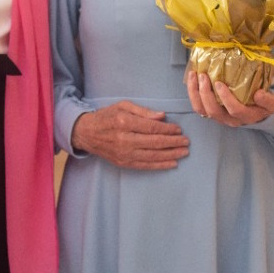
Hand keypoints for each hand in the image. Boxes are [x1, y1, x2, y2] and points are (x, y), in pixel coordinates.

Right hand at [71, 100, 189, 169]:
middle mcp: (125, 139)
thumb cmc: (106, 116)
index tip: (178, 129)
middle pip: (155, 143)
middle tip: (186, 141)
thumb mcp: (122, 106)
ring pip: (153, 156)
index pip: (152, 128)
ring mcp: (124, 153)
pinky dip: (160, 165)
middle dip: (173, 142)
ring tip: (183, 152)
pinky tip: (172, 163)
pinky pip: (145, 165)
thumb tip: (162, 116)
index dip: (168, 129)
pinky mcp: (123, 163)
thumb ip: (143, 111)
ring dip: (171, 155)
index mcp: (124, 122)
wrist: (87, 133)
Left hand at [187, 71, 273, 125]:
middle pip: (213, 111)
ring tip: (194, 75)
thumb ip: (268, 100)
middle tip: (203, 75)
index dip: (226, 98)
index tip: (219, 83)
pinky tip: (192, 78)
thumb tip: (259, 94)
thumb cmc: (263, 105)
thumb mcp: (272, 103)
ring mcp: (218, 116)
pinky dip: (192, 92)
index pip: (234, 110)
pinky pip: (197, 105)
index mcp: (245, 117)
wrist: (257, 113)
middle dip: (205, 93)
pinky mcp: (210, 111)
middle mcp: (229, 119)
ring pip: (201, 109)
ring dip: (195, 92)